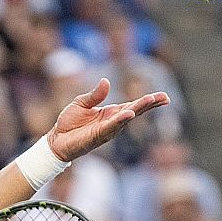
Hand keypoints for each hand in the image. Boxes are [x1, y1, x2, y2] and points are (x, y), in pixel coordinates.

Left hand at [47, 78, 168, 161]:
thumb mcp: (81, 102)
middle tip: (165, 98)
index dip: (147, 101)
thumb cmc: (69, 122)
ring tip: (150, 100)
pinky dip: (120, 120)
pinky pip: (111, 127)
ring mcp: (107, 130)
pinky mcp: (98, 136)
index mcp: (110, 112)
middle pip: (135, 111)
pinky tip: (129, 114)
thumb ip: (95, 94)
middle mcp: (112, 122)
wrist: (56, 139)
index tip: (163, 96)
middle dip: (149, 105)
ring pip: (126, 119)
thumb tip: (106, 81)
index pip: (133, 105)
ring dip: (138, 109)